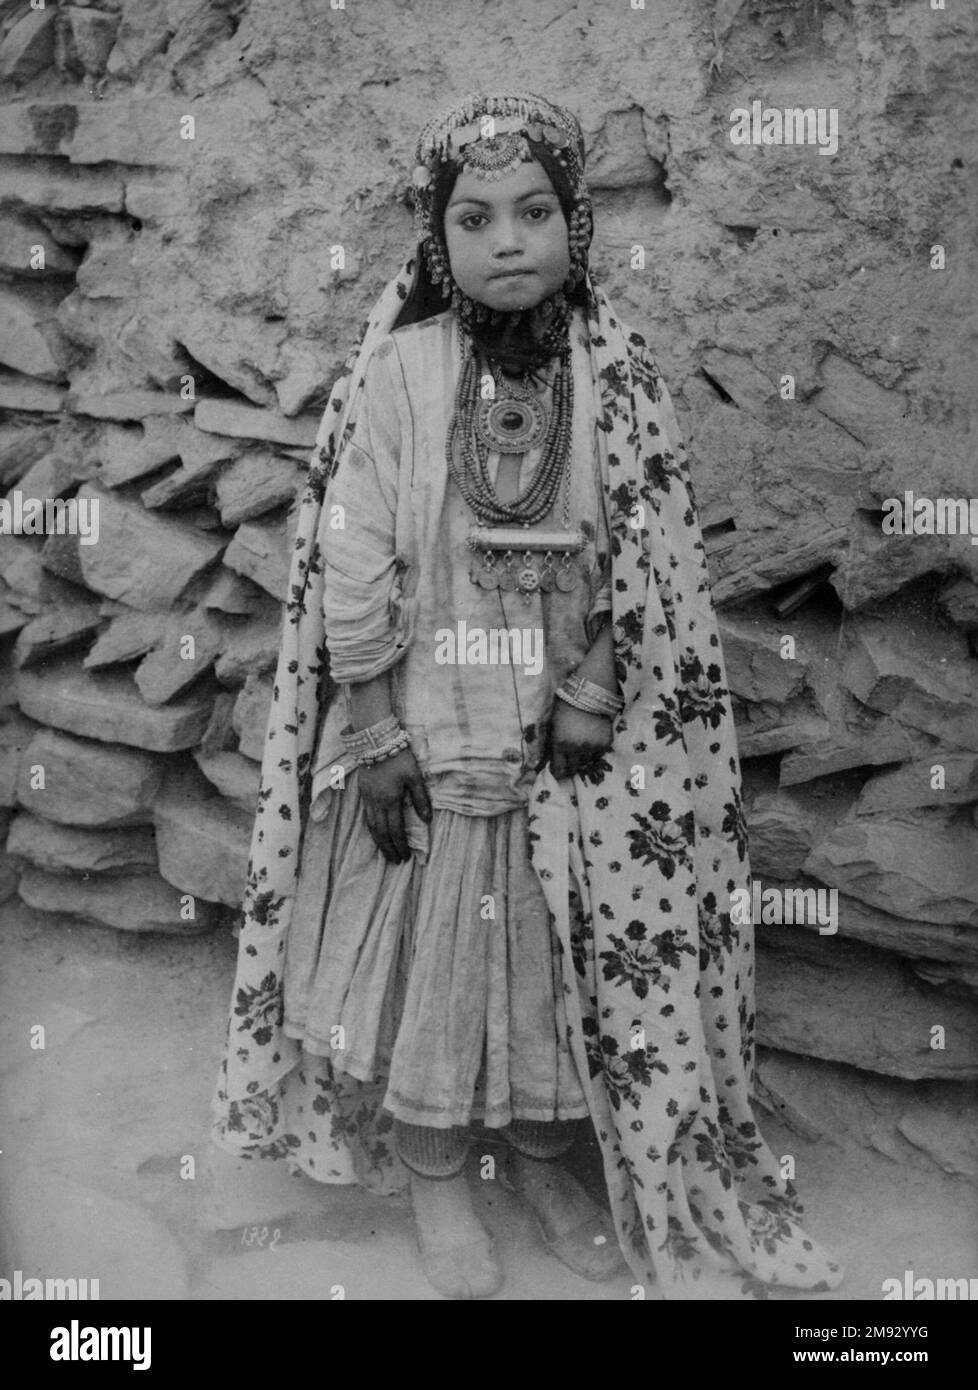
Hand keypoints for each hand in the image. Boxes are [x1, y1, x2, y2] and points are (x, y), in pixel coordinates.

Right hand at [358, 748, 431, 863]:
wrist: (376, 741)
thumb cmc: (399, 757)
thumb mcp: (414, 776)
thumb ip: (420, 799)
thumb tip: (427, 820)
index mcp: (391, 800)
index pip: (395, 830)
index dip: (400, 845)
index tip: (406, 857)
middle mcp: (377, 803)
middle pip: (381, 832)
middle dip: (388, 849)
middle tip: (395, 861)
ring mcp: (368, 798)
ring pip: (371, 826)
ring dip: (379, 842)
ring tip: (385, 852)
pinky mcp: (363, 793)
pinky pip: (366, 817)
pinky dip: (371, 829)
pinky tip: (375, 833)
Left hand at [547, 700, 612, 779]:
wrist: (590, 693)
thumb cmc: (567, 706)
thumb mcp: (554, 724)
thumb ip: (554, 743)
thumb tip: (554, 758)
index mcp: (560, 744)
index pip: (558, 769)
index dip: (557, 771)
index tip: (557, 770)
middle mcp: (576, 748)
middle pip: (573, 769)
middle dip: (569, 766)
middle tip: (569, 761)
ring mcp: (592, 747)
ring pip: (586, 762)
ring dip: (582, 757)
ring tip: (581, 745)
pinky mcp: (605, 743)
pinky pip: (598, 754)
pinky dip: (594, 751)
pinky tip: (591, 740)